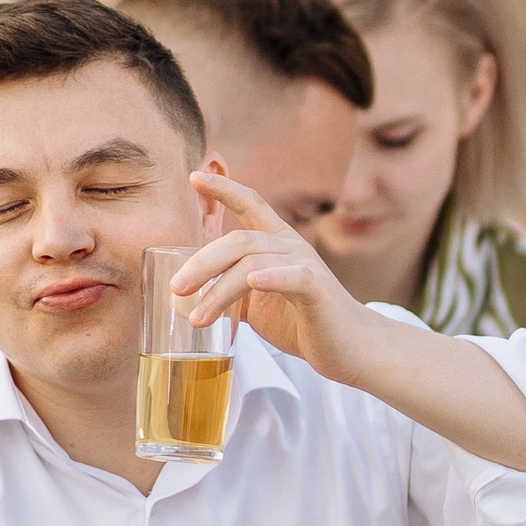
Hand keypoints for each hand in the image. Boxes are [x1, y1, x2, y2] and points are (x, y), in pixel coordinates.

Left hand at [167, 167, 365, 379]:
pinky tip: (254, 282)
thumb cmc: (302, 322)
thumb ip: (227, 292)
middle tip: (176, 288)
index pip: (250, 204)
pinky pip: (294, 276)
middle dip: (202, 262)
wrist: (349, 349)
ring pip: (253, 263)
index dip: (223, 188)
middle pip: (239, 240)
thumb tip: (181, 299)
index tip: (193, 177)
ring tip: (196, 317)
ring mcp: (306, 265)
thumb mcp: (256, 303)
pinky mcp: (319, 290)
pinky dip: (272, 277)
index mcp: (276, 243)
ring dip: (219, 289)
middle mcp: (290, 245)